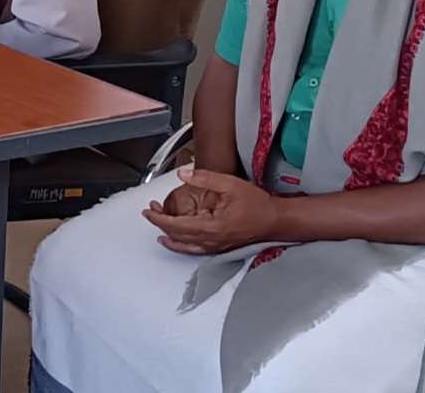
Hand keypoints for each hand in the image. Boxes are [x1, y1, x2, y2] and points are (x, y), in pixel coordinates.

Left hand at [141, 165, 281, 254]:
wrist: (275, 220)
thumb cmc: (257, 204)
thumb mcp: (229, 184)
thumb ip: (204, 179)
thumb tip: (183, 174)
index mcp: (212, 226)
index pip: (177, 225)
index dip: (159, 218)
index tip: (148, 210)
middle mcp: (211, 240)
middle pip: (177, 235)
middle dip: (160, 223)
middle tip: (151, 211)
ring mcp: (215, 246)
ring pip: (184, 245)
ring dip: (168, 235)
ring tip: (157, 225)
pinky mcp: (219, 246)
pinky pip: (194, 249)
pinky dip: (180, 245)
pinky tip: (173, 241)